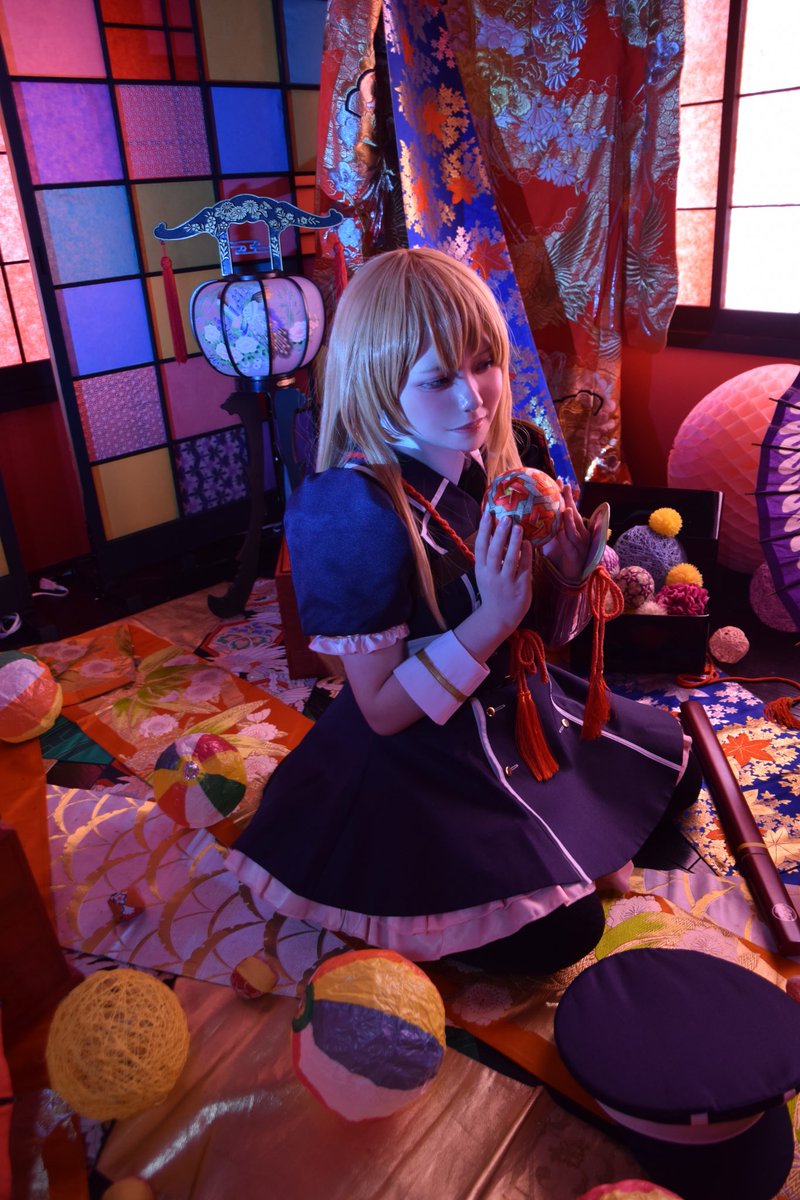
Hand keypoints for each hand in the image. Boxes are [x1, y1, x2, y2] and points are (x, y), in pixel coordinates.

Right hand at [473, 509, 532, 638]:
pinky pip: (524, 568)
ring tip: (519, 527)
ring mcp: (506, 582)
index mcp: (481, 570)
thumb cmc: (493, 591)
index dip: (483, 529)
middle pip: (494, 551)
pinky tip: (529, 543)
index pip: (480, 547)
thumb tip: (494, 530)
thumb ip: (489, 556)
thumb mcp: (485, 574)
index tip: (487, 513)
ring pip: (510, 559)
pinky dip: (527, 555)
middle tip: (506, 517)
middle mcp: (491, 575)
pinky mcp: (520, 587)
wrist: (498, 617)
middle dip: (499, 533)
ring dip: (514, 542)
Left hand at [542, 480, 589, 580]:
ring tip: (565, 509)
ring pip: (575, 529)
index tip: (558, 479)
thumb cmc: (560, 556)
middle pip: (574, 513)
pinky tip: (561, 533)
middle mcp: (579, 532)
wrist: (570, 576)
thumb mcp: (551, 538)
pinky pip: (571, 545)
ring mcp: (580, 543)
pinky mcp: (577, 555)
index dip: (565, 493)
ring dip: (570, 519)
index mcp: (572, 526)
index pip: (568, 506)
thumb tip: (524, 515)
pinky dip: (566, 538)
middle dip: (570, 500)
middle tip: (564, 486)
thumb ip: (544, 527)